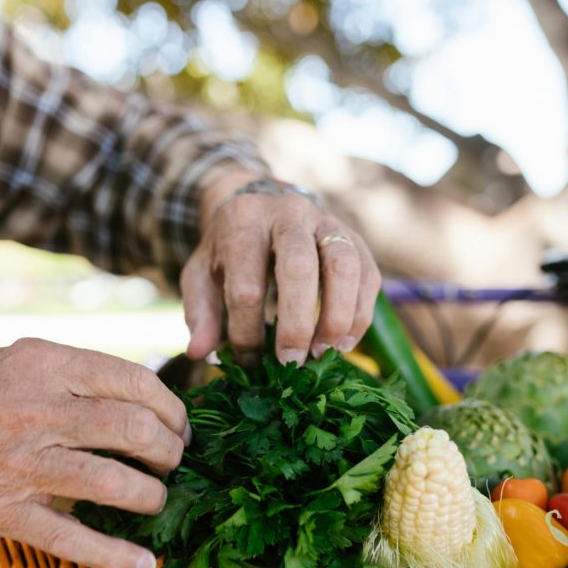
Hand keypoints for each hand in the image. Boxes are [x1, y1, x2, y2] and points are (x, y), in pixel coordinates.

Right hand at [0, 339, 190, 567]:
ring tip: (157, 497)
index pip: (134, 380)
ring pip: (113, 482)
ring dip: (152, 495)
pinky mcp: (7, 512)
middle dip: (170, 450)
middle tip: (174, 460)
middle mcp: (37, 410)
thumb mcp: (23, 361)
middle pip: (134, 429)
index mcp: (46, 365)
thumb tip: (148, 398)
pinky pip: (73, 539)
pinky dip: (116, 556)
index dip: (171, 407)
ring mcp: (22, 464)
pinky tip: (144, 563)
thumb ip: (79, 375)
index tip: (179, 425)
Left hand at [181, 173, 380, 364]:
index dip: (246, 330)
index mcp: (244, 221)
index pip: (246, 284)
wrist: (262, 202)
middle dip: (296, 324)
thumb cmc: (229, 247)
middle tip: (290, 364)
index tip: (247, 360)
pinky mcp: (355, 237)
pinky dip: (360, 314)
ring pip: (344, 266)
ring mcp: (327, 221)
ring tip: (322, 353)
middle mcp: (289, 212)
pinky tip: (343, 343)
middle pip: (299, 267)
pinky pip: (368, 275)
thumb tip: (200, 352)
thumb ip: (200, 311)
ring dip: (337, 317)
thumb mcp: (201, 273)